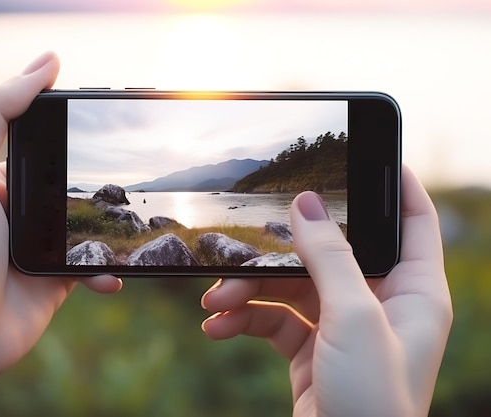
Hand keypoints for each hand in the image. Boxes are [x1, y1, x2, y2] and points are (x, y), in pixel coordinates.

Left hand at [0, 52, 121, 397]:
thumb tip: (44, 64)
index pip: (42, 141)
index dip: (72, 127)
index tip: (107, 117)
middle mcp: (20, 208)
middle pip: (73, 181)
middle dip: (102, 179)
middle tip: (139, 174)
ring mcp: (40, 245)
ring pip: (89, 224)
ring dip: (113, 226)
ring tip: (139, 224)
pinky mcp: (55, 279)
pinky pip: (91, 265)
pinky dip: (107, 269)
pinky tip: (114, 273)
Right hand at [201, 165, 452, 416]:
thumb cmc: (371, 402)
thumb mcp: (352, 318)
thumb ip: (328, 255)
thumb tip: (306, 203)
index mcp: (415, 291)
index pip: (412, 220)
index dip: (394, 182)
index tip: (364, 150)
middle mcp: (380, 303)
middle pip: (330, 252)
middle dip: (282, 250)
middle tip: (246, 245)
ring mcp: (342, 326)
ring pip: (292, 285)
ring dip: (249, 291)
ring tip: (214, 301)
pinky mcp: (310, 348)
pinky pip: (273, 318)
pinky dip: (244, 318)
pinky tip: (216, 325)